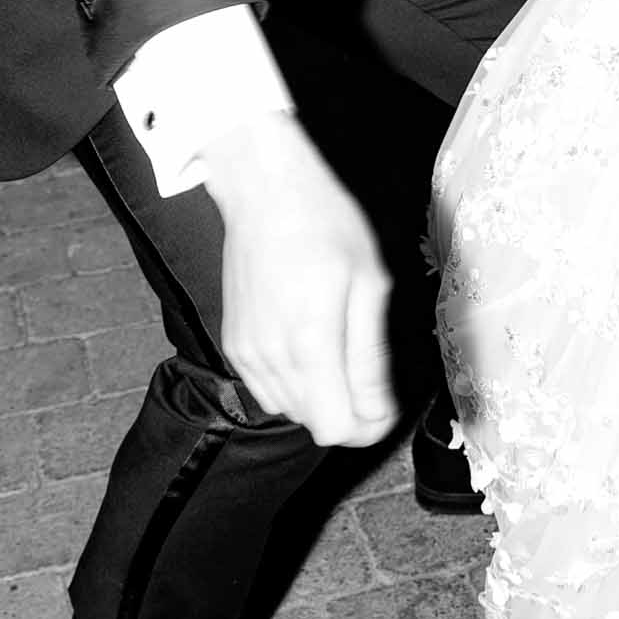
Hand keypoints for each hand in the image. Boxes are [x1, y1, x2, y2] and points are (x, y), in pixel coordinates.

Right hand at [198, 112, 397, 448]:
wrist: (264, 190)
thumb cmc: (324, 223)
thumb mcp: (368, 282)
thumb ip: (369, 357)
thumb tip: (378, 414)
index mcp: (310, 342)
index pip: (337, 428)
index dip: (369, 424)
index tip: (385, 399)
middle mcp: (271, 357)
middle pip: (316, 423)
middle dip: (348, 407)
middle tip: (365, 359)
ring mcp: (246, 353)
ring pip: (291, 410)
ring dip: (320, 395)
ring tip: (336, 342)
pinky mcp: (233, 344)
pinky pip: (267, 390)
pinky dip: (292, 382)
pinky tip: (307, 341)